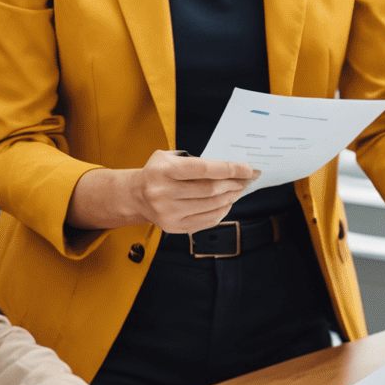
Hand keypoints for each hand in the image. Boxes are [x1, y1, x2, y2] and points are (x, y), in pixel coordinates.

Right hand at [130, 150, 257, 233]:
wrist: (136, 196)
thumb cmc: (157, 173)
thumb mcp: (169, 158)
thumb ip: (195, 162)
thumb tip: (229, 170)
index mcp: (164, 171)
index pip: (204, 169)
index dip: (229, 169)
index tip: (247, 169)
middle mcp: (164, 193)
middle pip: (210, 190)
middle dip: (233, 184)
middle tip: (245, 180)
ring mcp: (169, 213)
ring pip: (211, 206)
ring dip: (230, 198)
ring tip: (238, 190)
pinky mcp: (174, 227)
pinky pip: (206, 221)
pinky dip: (221, 211)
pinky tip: (227, 203)